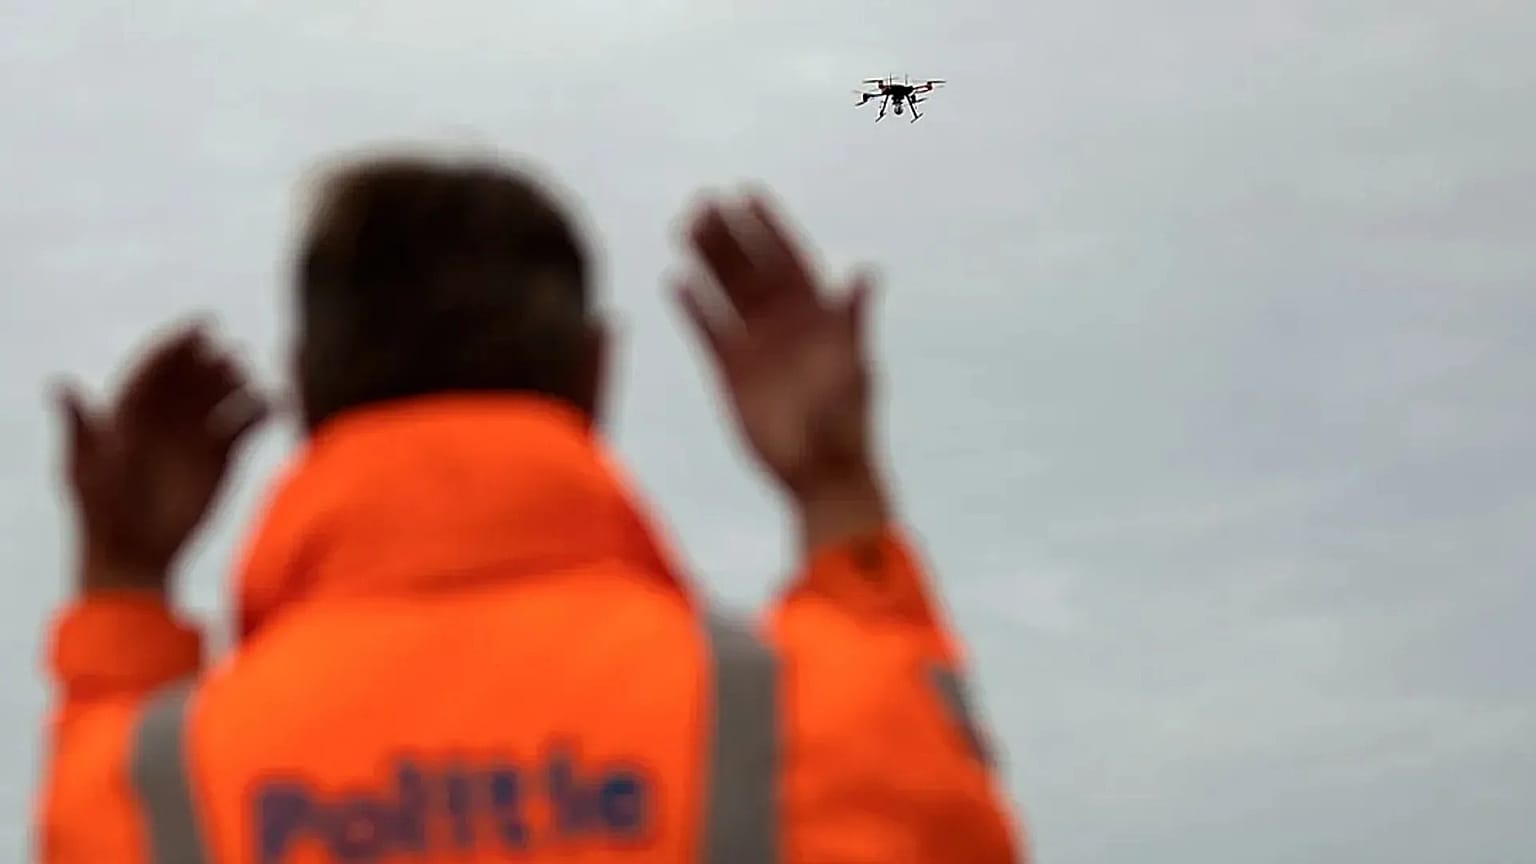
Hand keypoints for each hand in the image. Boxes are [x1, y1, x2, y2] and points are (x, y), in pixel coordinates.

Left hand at [55, 321, 267, 592]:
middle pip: (193, 374)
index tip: (201, 324)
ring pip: (223, 394)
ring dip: (238, 381)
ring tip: (247, 380)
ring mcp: (196, 434)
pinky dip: (263, 411)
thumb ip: (81, 427)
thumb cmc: (103, 511)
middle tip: (227, 354)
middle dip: (211, 359)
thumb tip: (60, 384)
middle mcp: (166, 416)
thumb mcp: (86, 467)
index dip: (178, 342)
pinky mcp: (222, 455)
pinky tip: (275, 405)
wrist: (135, 553)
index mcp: (131, 410)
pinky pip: (247, 424)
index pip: (157, 365)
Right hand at [675, 190, 886, 514]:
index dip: (770, 228)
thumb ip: (851, 320)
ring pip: (728, 293)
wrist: (821, 472)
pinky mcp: (732, 372)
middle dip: (730, 236)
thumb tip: (864, 273)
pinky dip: (694, 308)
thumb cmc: (846, 420)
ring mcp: (757, 345)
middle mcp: (785, 323)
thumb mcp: (852, 364)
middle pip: (752, 270)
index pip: (790, 259)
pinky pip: (709, 331)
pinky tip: (676, 282)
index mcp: (818, 314)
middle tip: (703, 202)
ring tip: (686, 227)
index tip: (748, 195)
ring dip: (708, 262)